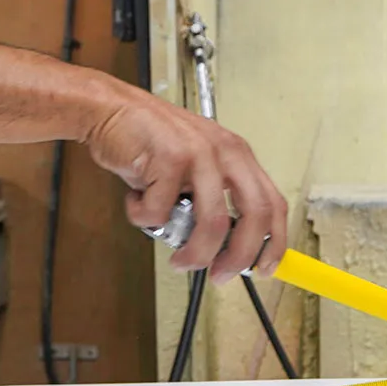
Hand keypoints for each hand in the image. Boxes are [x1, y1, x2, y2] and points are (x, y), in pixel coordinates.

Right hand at [83, 93, 289, 281]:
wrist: (112, 110)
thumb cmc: (150, 143)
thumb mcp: (195, 169)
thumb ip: (213, 201)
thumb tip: (226, 251)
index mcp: (238, 155)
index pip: (273, 203)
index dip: (274, 242)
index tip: (264, 269)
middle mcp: (225, 151)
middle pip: (254, 215)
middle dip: (239, 256)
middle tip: (220, 275)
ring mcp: (199, 153)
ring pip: (212, 222)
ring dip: (195, 252)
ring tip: (178, 260)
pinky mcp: (169, 157)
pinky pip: (161, 211)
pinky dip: (144, 218)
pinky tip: (137, 201)